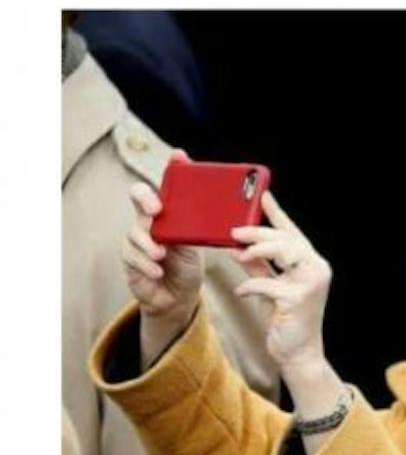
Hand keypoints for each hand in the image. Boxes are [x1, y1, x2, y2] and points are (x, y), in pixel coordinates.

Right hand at [124, 170, 203, 358]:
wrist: (177, 298)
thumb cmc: (187, 267)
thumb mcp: (197, 246)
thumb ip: (201, 229)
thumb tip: (227, 216)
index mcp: (167, 212)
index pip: (165, 183)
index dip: (172, 168)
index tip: (180, 156)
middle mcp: (148, 219)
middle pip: (138, 195)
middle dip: (146, 199)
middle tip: (157, 209)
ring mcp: (136, 238)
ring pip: (135, 231)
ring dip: (148, 243)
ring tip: (161, 254)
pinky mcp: (129, 258)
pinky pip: (132, 255)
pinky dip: (146, 264)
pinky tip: (157, 271)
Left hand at [231, 192, 333, 378]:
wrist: (298, 354)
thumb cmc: (286, 321)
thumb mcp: (270, 287)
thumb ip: (259, 266)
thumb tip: (238, 246)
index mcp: (311, 264)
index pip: (293, 232)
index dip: (277, 213)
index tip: (263, 195)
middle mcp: (316, 270)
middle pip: (286, 239)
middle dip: (258, 232)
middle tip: (234, 231)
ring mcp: (310, 284)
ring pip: (283, 252)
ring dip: (257, 250)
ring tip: (237, 253)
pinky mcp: (297, 299)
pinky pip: (268, 283)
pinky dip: (251, 285)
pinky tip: (241, 291)